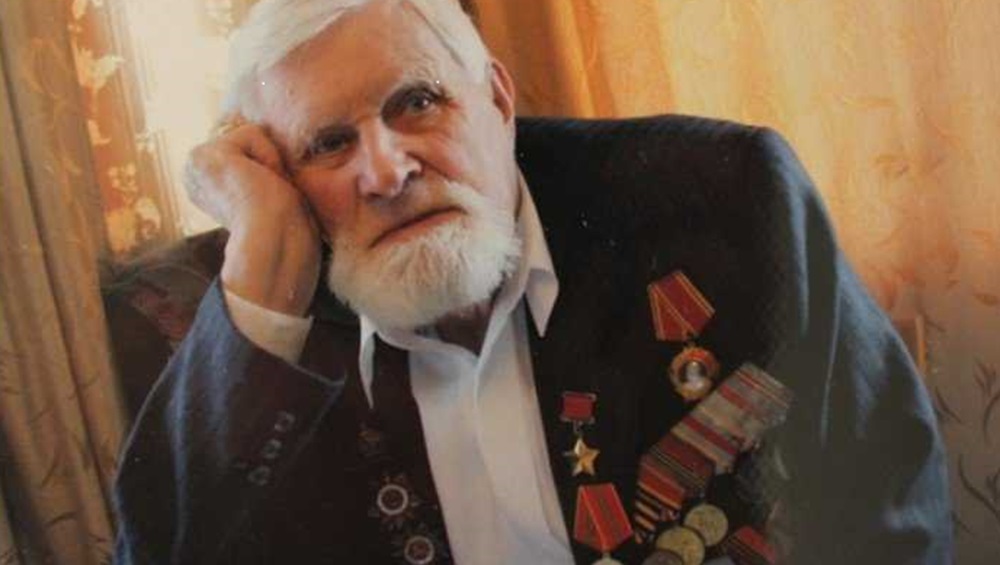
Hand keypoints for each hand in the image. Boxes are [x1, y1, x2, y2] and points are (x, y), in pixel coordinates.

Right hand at [185, 117, 319, 316]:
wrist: (280, 246)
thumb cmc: (289, 231)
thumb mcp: (275, 192)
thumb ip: (267, 168)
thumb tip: (282, 146)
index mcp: (212, 184)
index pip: (253, 148)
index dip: (275, 168)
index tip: (273, 198)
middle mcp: (197, 174)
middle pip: (254, 137)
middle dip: (272, 163)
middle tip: (272, 195)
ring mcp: (196, 163)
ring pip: (254, 133)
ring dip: (272, 162)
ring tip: (267, 191)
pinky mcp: (204, 154)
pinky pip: (252, 132)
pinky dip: (268, 157)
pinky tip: (261, 184)